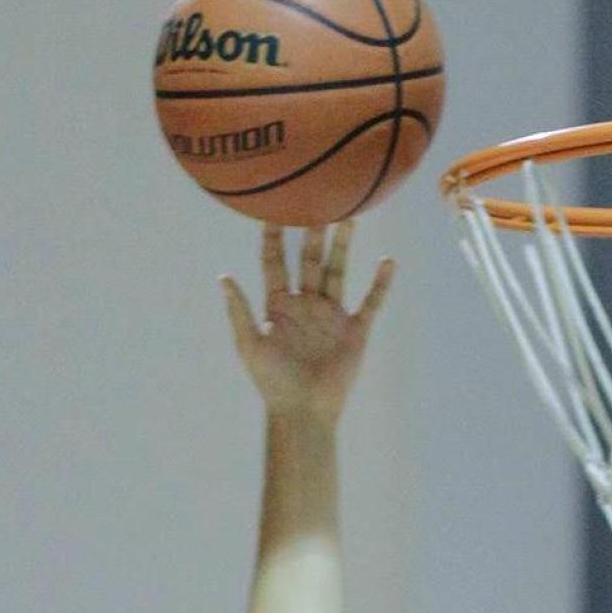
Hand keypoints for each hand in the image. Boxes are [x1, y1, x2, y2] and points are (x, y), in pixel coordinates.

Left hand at [219, 222, 394, 424]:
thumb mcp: (249, 345)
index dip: (273, 237)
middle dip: (313, 231)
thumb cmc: (272, 383)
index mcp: (279, 305)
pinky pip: (370, 302)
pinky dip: (380, 284)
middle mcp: (306, 305)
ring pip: (339, 271)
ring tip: (351, 216)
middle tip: (318, 199)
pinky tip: (388, 262)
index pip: (275, 262)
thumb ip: (239, 311)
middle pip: (311, 259)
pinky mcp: (354, 331)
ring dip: (344, 246)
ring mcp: (331, 316)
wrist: (303, 412)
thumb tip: (223, 277)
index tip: (272, 208)